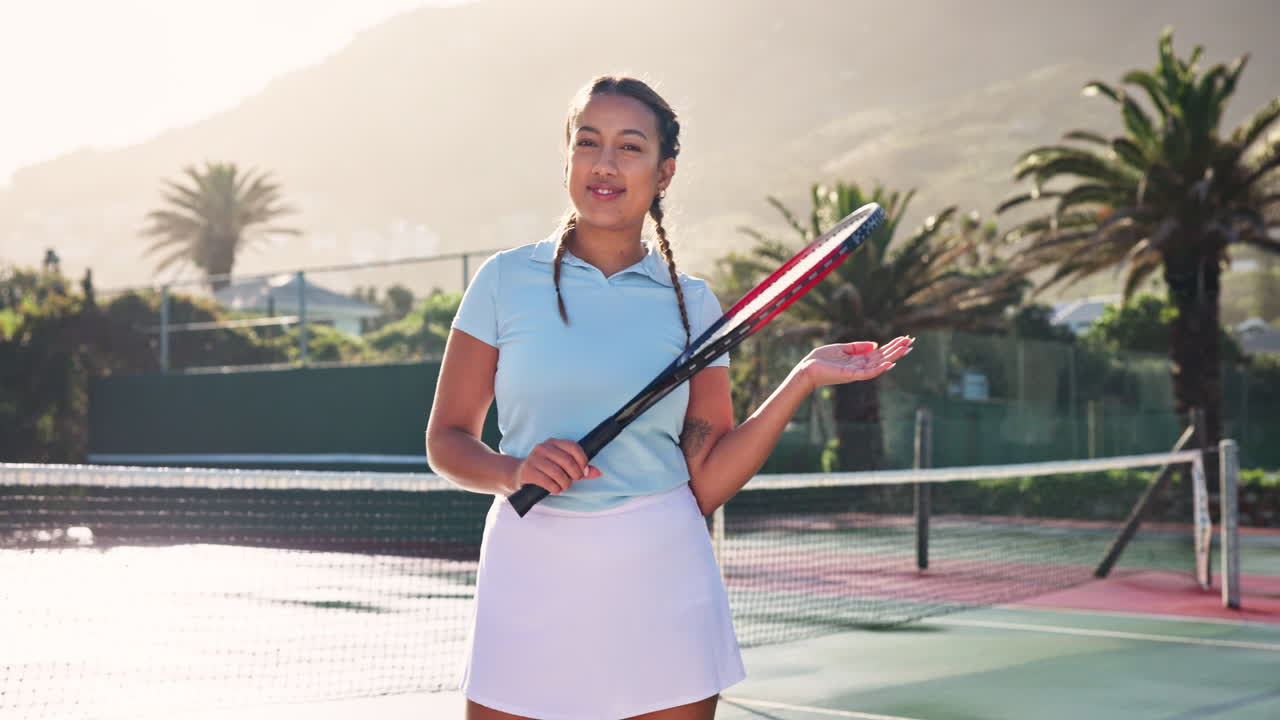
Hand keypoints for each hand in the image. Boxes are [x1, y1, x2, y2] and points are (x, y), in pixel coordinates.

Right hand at [509, 438, 600, 495]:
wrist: (519, 474)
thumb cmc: (545, 470)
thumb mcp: (562, 466)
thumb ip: (580, 468)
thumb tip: (598, 473)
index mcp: (554, 442)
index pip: (573, 447)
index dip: (583, 460)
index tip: (584, 471)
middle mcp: (543, 448)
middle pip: (567, 461)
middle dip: (575, 474)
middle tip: (574, 480)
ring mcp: (534, 459)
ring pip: (557, 472)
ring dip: (565, 483)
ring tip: (564, 486)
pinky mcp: (528, 471)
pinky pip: (547, 481)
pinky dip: (555, 488)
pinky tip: (555, 489)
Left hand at [799, 335, 913, 389]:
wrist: (807, 369)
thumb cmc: (821, 359)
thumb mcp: (841, 348)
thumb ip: (857, 347)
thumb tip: (875, 344)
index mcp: (858, 359)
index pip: (880, 352)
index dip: (892, 346)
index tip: (904, 339)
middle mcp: (861, 366)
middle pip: (883, 357)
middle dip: (897, 350)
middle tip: (912, 342)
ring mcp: (857, 371)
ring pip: (879, 364)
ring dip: (893, 356)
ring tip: (906, 349)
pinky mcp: (851, 375)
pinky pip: (868, 373)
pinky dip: (879, 368)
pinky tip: (890, 363)